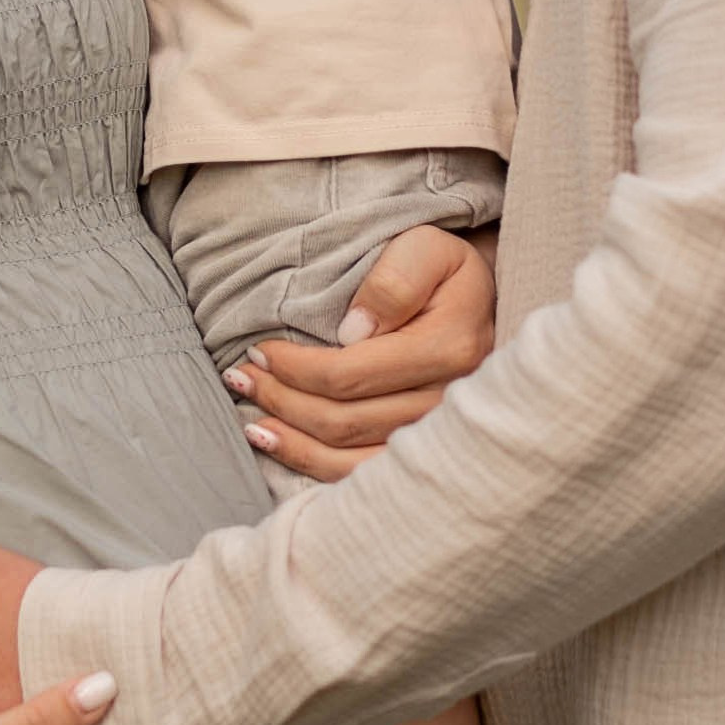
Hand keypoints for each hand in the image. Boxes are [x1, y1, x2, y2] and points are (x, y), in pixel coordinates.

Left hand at [225, 223, 496, 482]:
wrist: (483, 303)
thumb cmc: (445, 271)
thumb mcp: (427, 248)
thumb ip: (393, 282)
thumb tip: (352, 332)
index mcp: (450, 348)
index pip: (351, 374)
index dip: (295, 369)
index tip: (259, 349)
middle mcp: (450, 402)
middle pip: (344, 420)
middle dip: (281, 400)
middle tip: (242, 376)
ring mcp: (439, 436)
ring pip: (349, 457)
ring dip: (290, 438)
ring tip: (250, 417)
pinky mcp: (426, 455)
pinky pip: (364, 476)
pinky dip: (313, 466)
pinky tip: (277, 446)